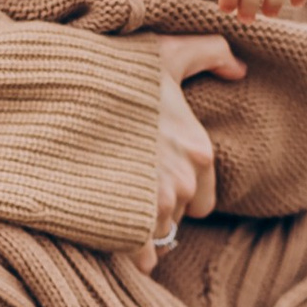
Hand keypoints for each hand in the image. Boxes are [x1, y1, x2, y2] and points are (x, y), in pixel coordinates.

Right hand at [133, 32, 245, 267]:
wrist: (66, 94)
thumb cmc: (117, 71)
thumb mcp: (167, 52)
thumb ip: (210, 53)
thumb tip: (240, 70)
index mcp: (198, 150)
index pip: (202, 201)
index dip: (178, 193)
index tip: (153, 180)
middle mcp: (184, 182)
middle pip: (177, 217)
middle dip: (156, 207)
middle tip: (127, 188)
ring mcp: (156, 204)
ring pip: (155, 233)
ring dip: (138, 225)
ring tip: (113, 205)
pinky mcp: (127, 221)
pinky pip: (138, 254)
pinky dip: (125, 247)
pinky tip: (110, 236)